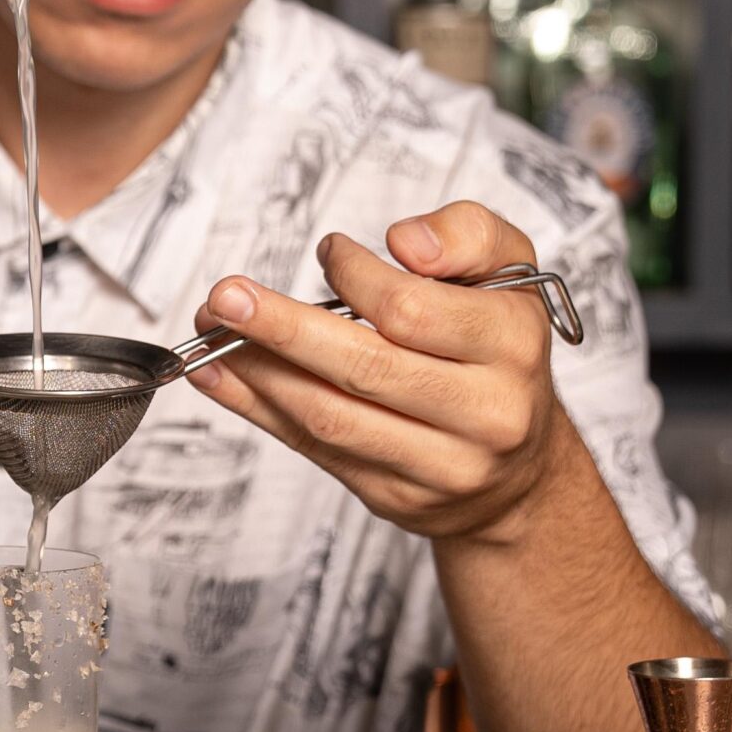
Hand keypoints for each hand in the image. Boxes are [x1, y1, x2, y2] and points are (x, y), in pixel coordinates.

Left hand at [188, 201, 568, 544]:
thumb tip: (403, 242)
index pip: (412, 309)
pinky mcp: (395, 498)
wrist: (521, 467)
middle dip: (283, 329)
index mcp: (511, 347)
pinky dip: (257, 409)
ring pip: (330, 416)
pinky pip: (314, 449)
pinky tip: (217, 376)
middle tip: (225, 297)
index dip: (355, 275)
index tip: (329, 251)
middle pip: (364, 368)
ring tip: (209, 333)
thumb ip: (467, 234)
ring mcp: (439, 467)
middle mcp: (484, 414)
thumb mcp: (509, 272)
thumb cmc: (499, 351)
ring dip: (256, 372)